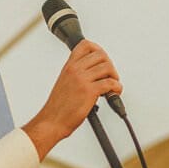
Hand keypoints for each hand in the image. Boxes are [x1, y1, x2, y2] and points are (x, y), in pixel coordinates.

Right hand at [22, 39, 121, 159]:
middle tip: (110, 75)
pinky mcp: (89, 92)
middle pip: (100, 54)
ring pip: (107, 67)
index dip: (98, 49)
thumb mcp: (64, 82)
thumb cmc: (58, 107)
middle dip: (110, 64)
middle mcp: (75, 70)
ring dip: (115, 76)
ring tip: (113, 85)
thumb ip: (76, 74)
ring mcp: (82, 80)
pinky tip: (114, 93)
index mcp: (69, 66)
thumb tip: (94, 73)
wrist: (51, 122)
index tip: (103, 59)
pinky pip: (110, 83)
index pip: (85, 45)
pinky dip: (117, 87)